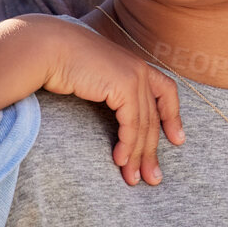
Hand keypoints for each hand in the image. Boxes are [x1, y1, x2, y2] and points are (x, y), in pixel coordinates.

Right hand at [39, 16, 184, 186]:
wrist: (49, 48)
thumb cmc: (64, 63)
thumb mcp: (94, 78)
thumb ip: (109, 91)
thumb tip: (112, 111)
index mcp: (135, 65)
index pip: (166, 91)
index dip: (173, 116)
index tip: (177, 140)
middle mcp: (140, 69)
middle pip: (154, 117)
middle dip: (152, 150)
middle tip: (152, 177)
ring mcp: (135, 76)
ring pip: (144, 125)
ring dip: (138, 155)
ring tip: (133, 178)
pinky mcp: (125, 86)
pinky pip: (132, 123)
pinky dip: (128, 145)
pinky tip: (120, 160)